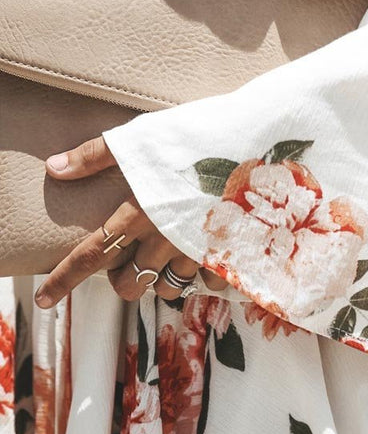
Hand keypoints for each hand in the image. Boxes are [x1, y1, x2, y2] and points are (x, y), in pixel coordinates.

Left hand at [34, 136, 226, 308]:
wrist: (259, 139)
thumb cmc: (199, 133)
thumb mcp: (142, 137)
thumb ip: (96, 155)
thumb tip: (54, 167)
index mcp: (139, 212)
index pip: (91, 255)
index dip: (63, 280)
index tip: (42, 300)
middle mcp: (165, 239)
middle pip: (129, 284)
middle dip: (123, 280)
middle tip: (129, 263)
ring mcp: (199, 249)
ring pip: (167, 288)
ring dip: (160, 279)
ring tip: (166, 259)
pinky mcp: (230, 253)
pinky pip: (209, 283)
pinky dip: (202, 277)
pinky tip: (204, 258)